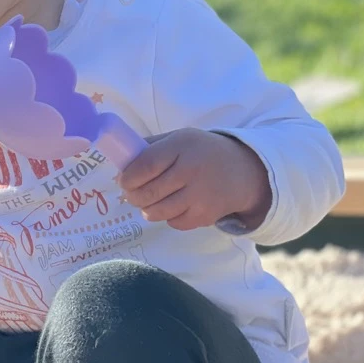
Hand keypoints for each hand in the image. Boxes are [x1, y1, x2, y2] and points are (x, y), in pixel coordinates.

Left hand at [117, 129, 270, 231]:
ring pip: (156, 212)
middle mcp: (191, 171)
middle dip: (133, 196)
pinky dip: (167, 217)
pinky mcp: (205, 216)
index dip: (128, 177)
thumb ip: (150, 149)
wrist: (243, 171)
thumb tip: (120, 166)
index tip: (123, 181)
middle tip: (132, 193)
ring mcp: (199, 196)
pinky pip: (172, 223)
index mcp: (181, 146)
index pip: (145, 166)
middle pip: (147, 193)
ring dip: (147, 208)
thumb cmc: (202, 153)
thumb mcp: (178, 140)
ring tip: (150, 200)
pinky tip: (173, 205)